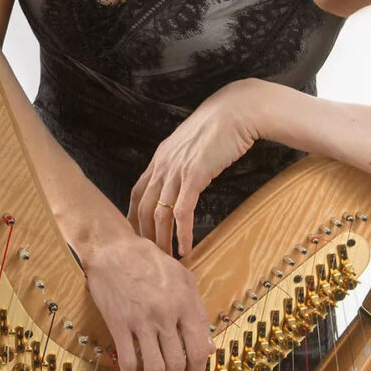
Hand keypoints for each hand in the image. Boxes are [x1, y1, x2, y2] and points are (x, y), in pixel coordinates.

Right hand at [80, 235, 215, 370]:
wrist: (113, 250)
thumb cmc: (150, 260)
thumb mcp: (182, 277)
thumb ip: (197, 309)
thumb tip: (207, 345)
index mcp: (185, 301)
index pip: (197, 349)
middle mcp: (165, 314)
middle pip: (176, 364)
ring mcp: (141, 321)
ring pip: (154, 367)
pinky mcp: (119, 324)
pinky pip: (128, 361)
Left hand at [127, 78, 258, 257]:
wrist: (236, 111)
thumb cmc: (219, 126)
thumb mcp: (192, 144)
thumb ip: (182, 160)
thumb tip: (183, 178)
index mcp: (161, 157)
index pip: (138, 192)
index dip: (133, 216)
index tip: (135, 236)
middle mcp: (163, 164)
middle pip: (143, 207)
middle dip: (144, 235)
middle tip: (147, 257)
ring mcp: (177, 170)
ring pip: (159, 213)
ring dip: (161, 240)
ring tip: (165, 260)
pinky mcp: (194, 175)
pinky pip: (183, 212)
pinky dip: (182, 233)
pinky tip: (186, 248)